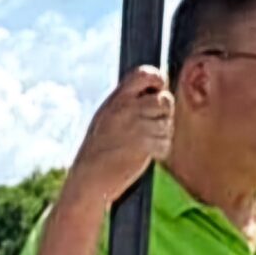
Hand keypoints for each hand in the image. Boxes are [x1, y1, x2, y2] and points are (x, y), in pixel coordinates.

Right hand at [68, 66, 174, 207]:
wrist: (88, 180)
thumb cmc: (99, 150)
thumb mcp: (106, 117)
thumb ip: (129, 102)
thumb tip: (158, 88)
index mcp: (116, 99)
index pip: (145, 73)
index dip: (159, 79)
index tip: (158, 90)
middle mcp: (126, 109)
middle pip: (165, 100)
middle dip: (163, 113)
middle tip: (150, 127)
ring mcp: (135, 126)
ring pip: (167, 123)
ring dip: (162, 134)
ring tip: (144, 143)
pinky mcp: (144, 145)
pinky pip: (165, 142)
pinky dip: (160, 151)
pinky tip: (145, 155)